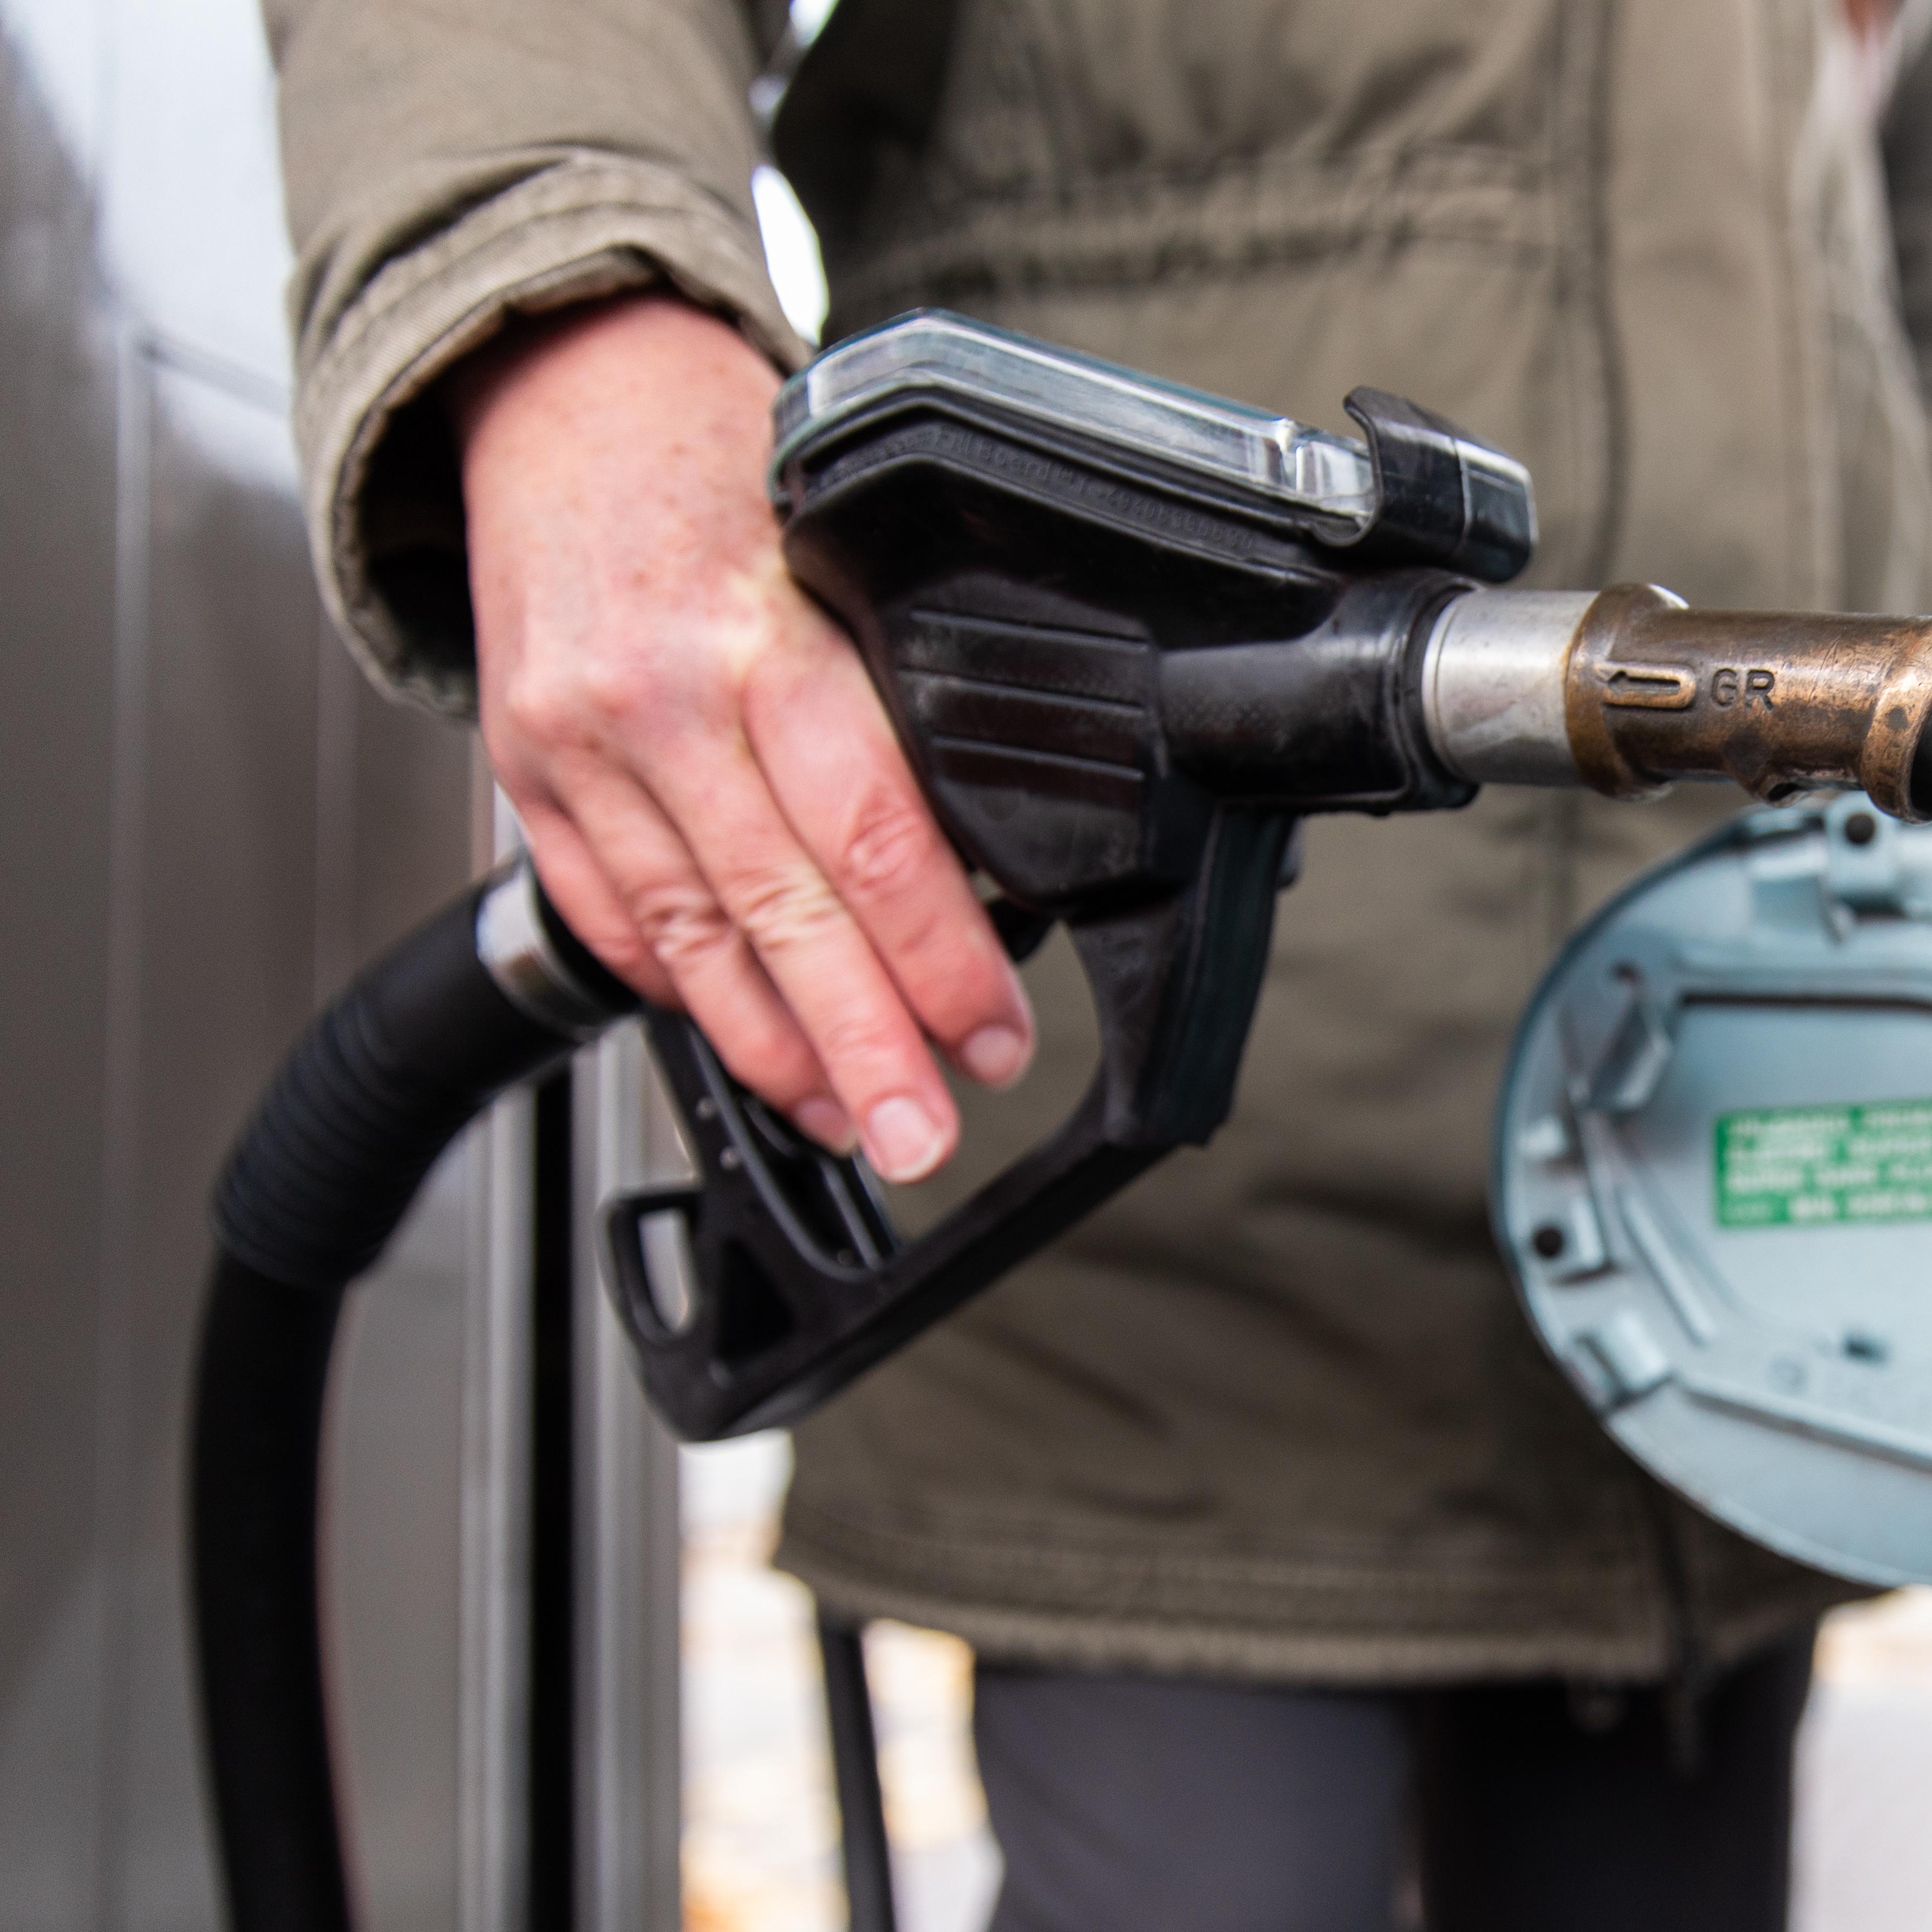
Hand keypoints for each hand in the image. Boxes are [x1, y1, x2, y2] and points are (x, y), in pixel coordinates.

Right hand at [451, 292, 1029, 1179]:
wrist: (558, 383)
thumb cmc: (719, 456)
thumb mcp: (839, 555)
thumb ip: (887, 700)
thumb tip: (978, 857)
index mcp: (764, 641)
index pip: (874, 840)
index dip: (939, 958)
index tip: (993, 1037)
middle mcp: (659, 702)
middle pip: (784, 915)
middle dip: (863, 1045)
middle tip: (922, 1134)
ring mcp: (576, 744)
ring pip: (689, 937)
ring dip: (774, 1046)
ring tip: (846, 1117)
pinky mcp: (523, 771)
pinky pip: (609, 912)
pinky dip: (677, 988)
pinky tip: (742, 1041)